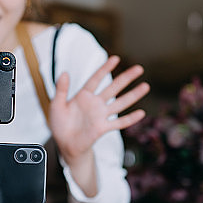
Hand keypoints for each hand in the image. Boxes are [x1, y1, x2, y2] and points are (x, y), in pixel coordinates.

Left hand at [49, 55, 148, 193]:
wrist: (64, 144)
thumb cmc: (60, 124)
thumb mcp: (57, 105)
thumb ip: (61, 89)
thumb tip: (64, 72)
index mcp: (84, 96)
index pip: (96, 79)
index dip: (105, 68)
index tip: (116, 58)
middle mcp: (95, 103)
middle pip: (113, 88)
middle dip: (126, 78)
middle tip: (139, 68)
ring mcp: (101, 115)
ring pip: (120, 103)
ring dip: (133, 95)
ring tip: (145, 86)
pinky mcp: (103, 128)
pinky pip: (119, 123)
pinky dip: (130, 119)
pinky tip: (141, 113)